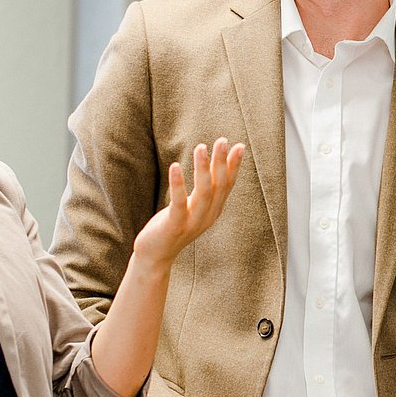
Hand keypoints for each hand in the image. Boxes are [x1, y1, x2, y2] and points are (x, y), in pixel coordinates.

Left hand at [133, 139, 241, 264]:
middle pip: (218, 186)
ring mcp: (192, 222)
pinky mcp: (174, 226)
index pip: (228, 185)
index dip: (234, 166)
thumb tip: (213, 166)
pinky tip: (175, 166)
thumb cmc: (174, 226)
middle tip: (222, 140)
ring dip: (203, 169)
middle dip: (221, 162)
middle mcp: (207, 216)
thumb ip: (205, 191)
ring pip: (203, 192)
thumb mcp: (194, 207)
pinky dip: (178, 184)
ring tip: (201, 147)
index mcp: (214, 210)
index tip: (239, 146)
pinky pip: (179, 203)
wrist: (156, 256)